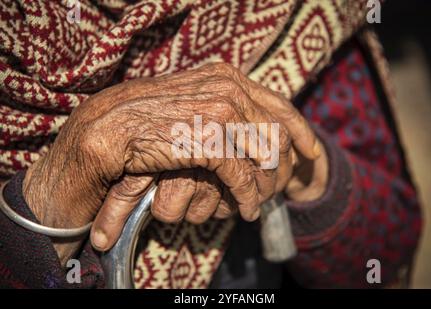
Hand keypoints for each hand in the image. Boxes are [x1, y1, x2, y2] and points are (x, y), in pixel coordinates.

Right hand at [22, 63, 321, 261]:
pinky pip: (241, 176)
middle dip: (284, 164)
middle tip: (283, 185)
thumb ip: (222, 104)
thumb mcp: (192, 100)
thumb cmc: (149, 117)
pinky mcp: (209, 141)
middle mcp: (228, 89)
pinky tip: (246, 209)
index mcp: (226, 76)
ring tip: (261, 200)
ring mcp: (220, 113)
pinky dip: (247, 196)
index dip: (299, 130)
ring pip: (263, 156)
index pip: (278, 104)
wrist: (111, 126)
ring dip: (265, 184)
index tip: (310, 152)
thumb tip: (248, 122)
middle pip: (276, 132)